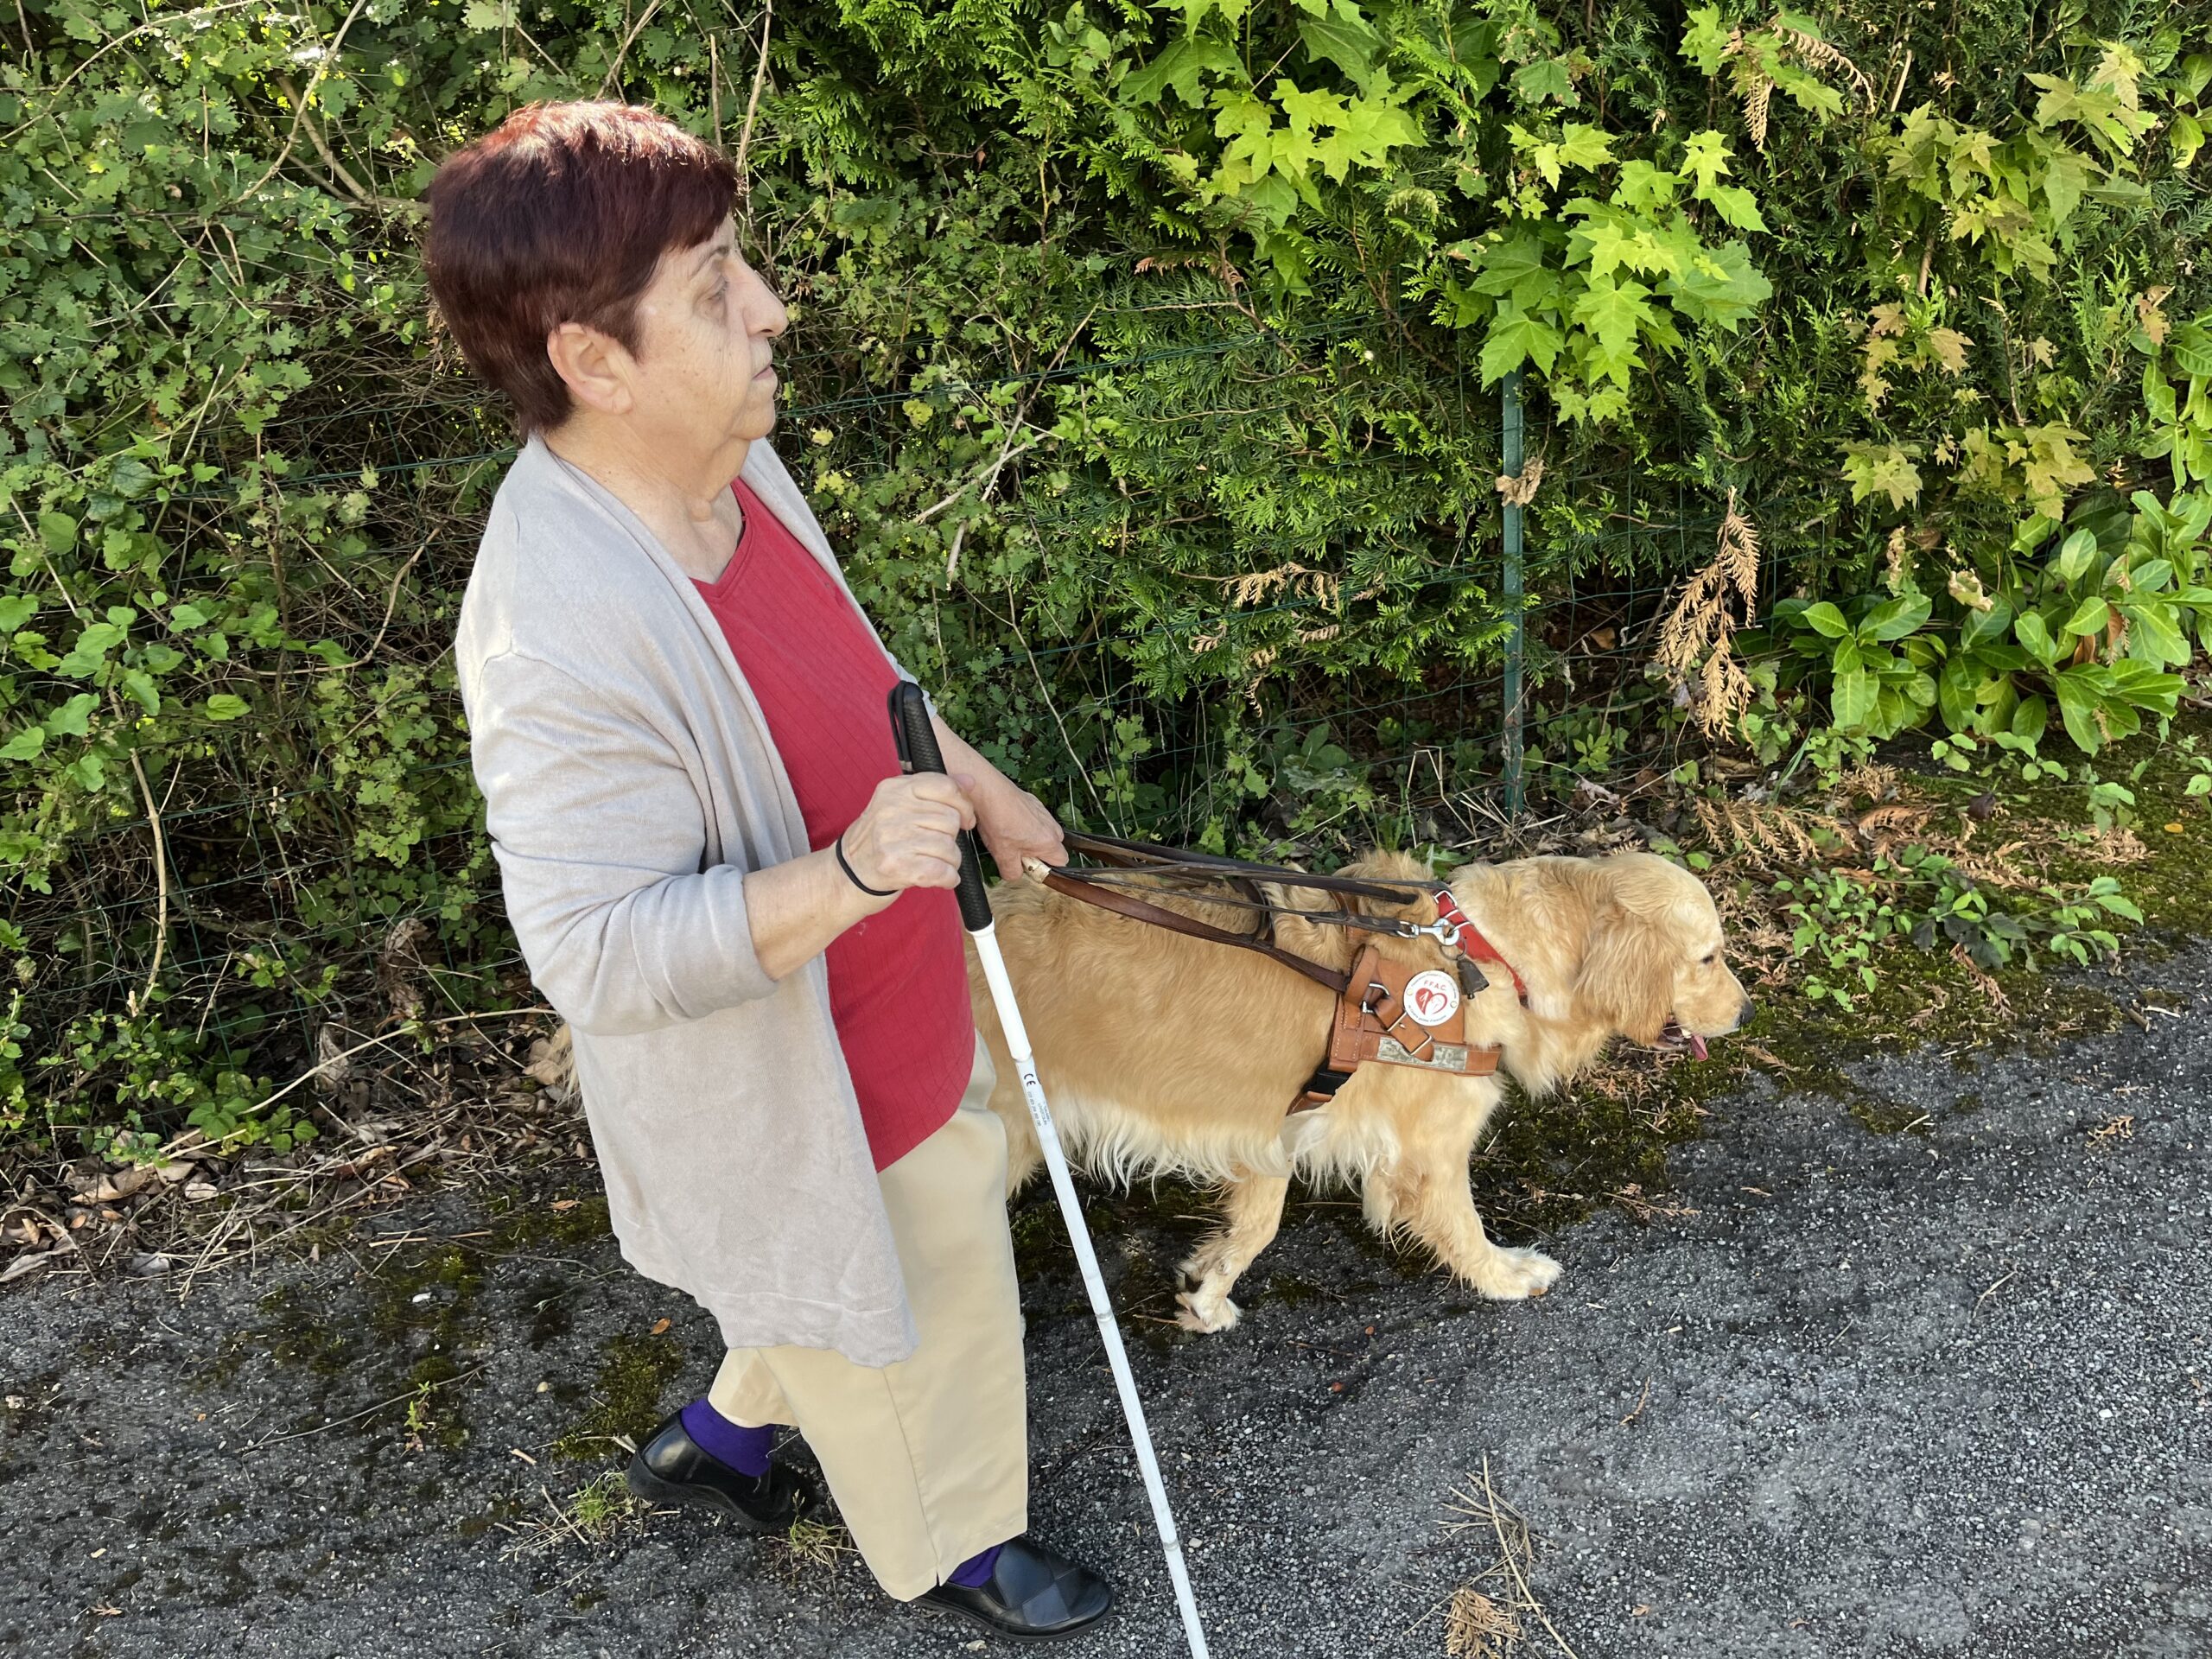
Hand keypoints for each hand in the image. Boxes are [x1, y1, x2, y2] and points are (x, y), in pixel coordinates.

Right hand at [837, 774, 977, 899]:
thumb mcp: (901, 805)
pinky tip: (939, 877)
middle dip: (951, 837)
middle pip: (950, 819)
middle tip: (935, 846)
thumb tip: (969, 781)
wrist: (848, 873)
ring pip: (949, 847)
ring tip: (932, 862)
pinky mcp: (896, 865)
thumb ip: (936, 790)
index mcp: (894, 788)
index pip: (945, 786)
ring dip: (950, 861)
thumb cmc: (881, 838)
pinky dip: (948, 878)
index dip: (963, 805)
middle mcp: (891, 810)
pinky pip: (942, 871)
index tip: (964, 819)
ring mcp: (892, 838)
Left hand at [959, 768, 1066, 883]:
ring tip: (1009, 835)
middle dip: (1037, 852)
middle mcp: (1051, 826)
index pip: (1062, 862)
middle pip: (1053, 847)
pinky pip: (1035, 819)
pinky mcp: (1033, 802)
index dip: (1046, 867)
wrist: (989, 792)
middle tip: (1016, 851)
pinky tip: (1007, 822)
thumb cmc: (998, 822)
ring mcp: (1043, 812)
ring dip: (1031, 838)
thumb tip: (1015, 875)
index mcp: (1049, 842)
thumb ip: (1013, 872)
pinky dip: (1025, 823)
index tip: (1029, 866)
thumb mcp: (1003, 856)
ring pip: (1043, 832)